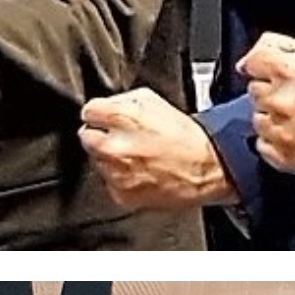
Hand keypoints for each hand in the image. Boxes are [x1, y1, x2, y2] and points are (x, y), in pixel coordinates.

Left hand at [79, 88, 237, 208]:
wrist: (208, 168)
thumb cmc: (185, 136)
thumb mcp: (152, 101)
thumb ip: (121, 100)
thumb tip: (105, 106)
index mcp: (120, 119)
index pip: (88, 111)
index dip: (100, 114)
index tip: (106, 118)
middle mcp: (113, 147)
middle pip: (87, 137)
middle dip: (102, 135)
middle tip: (123, 138)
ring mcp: (115, 173)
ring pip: (97, 161)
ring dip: (110, 157)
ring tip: (138, 155)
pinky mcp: (121, 194)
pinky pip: (108, 182)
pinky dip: (120, 177)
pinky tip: (140, 171)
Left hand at [240, 33, 294, 173]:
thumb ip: (277, 47)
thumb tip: (246, 61)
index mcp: (287, 71)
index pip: (252, 64)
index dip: (264, 68)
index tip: (274, 75)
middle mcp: (279, 101)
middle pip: (254, 92)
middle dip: (273, 92)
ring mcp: (279, 131)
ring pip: (258, 119)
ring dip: (273, 118)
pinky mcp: (283, 156)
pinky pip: (263, 145)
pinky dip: (276, 141)